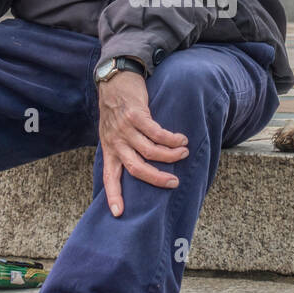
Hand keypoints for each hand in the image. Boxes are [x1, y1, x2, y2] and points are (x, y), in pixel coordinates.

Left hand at [96, 72, 188, 217]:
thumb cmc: (116, 108)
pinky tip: (181, 139)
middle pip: (135, 167)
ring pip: (150, 150)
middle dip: (155, 178)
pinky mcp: (135, 115)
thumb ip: (122, 147)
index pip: (109, 176)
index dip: (113, 195)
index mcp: (109, 148)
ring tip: (184, 153)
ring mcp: (124, 128)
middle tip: (173, 183)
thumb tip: (139, 165)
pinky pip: (156, 132)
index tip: (119, 213)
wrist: (114, 79)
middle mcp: (115, 141)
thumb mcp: (111, 131)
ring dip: (170, 155)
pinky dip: (171, 138)